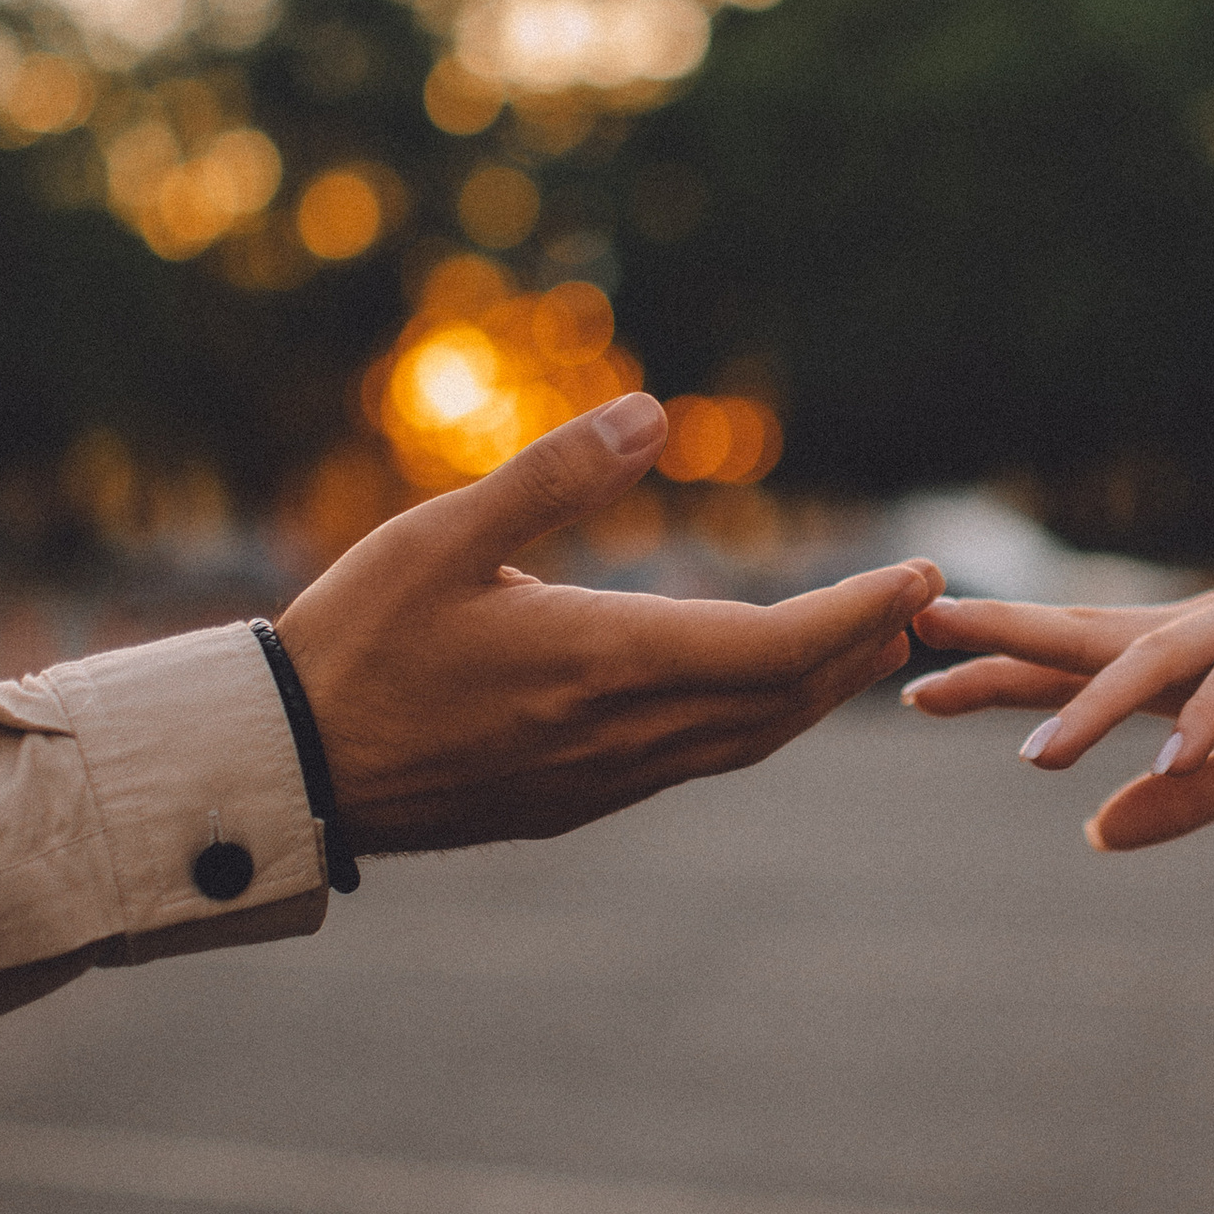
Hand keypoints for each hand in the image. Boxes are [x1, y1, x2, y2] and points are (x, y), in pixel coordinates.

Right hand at [279, 392, 940, 851]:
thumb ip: (556, 474)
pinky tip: (751, 694)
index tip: (923, 575)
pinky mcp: (573, 802)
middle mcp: (621, 733)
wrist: (290, 773)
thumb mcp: (445, 534)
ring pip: (744, 740)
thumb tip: (655, 410)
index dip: (860, 612)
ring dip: (812, 694)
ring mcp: (601, 779)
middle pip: (781, 701)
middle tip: (918, 604)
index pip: (776, 646)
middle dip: (857, 650)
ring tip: (861, 645)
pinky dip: (751, 723)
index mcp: (604, 661)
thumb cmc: (358, 640)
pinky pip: (693, 763)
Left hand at [905, 567, 1213, 848]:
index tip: (913, 689)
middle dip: (1001, 637)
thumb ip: (1182, 800)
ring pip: (1153, 655)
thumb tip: (1097, 832)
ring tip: (1035, 759)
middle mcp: (1201, 625)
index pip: (1068, 665)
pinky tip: (1173, 754)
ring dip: (1093, 706)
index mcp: (1180, 662)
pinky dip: (1210, 712)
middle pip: (1083, 633)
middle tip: (920, 638)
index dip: (995, 674)